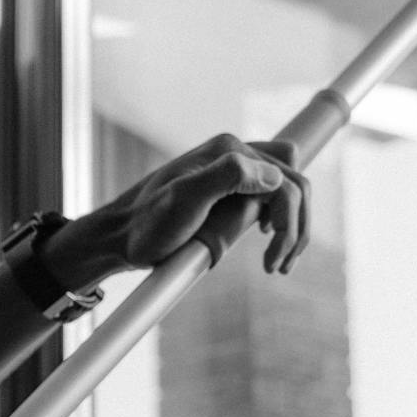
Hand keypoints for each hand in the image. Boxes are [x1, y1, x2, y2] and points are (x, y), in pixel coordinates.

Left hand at [45, 133, 308, 283]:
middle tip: (278, 266)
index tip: (271, 256)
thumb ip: (228, 177)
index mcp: (229, 150)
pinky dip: (280, 224)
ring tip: (277, 265)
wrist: (121, 236)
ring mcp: (232, 171)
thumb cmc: (149, 223)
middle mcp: (234, 154)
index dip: (289, 221)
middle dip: (295, 227)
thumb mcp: (185, 199)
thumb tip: (273, 176)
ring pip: (287, 193)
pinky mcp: (228, 190)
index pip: (286, 182)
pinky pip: (271, 200)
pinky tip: (267, 244)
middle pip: (294, 186)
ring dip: (291, 229)